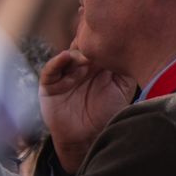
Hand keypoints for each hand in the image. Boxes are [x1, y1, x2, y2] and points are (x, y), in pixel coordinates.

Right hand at [39, 48, 136, 171]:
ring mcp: (63, 74)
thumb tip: (126, 49)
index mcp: (96, 66)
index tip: (110, 38)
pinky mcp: (49, 84)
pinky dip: (57, 62)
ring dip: (76, 55)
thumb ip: (123, 70)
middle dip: (89, 45)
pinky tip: (65, 58)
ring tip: (85, 59)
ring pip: (67, 56)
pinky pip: (50, 69)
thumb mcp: (121, 88)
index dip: (101, 40)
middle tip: (98, 46)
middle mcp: (79, 67)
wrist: (87, 137)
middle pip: (81, 47)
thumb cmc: (106, 114)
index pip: (96, 46)